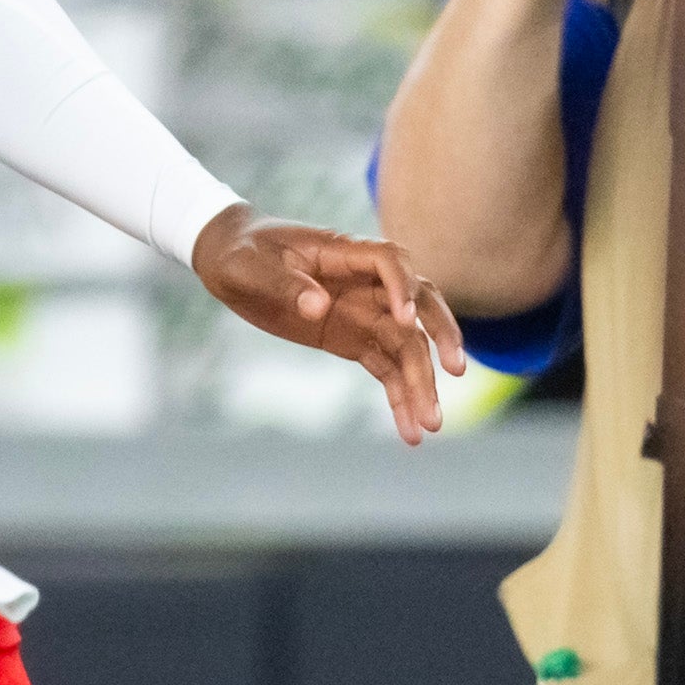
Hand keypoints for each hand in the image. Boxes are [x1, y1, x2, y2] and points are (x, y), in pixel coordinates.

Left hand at [194, 207, 464, 445]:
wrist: (229, 261)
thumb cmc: (244, 253)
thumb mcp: (252, 266)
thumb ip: (287, 285)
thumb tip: (318, 307)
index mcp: (344, 252)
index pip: (390, 262)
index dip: (403, 288)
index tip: (407, 320)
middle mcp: (365, 283)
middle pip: (418, 305)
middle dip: (439, 336)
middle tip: (455, 370)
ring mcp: (364, 312)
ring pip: (407, 346)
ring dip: (422, 383)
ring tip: (431, 424)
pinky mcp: (354, 340)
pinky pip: (386, 369)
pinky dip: (399, 398)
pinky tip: (410, 432)